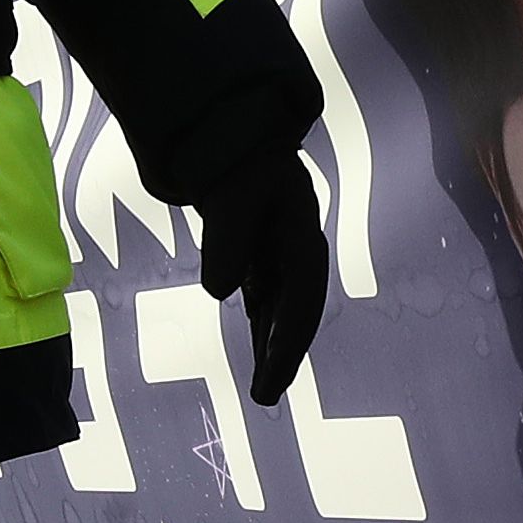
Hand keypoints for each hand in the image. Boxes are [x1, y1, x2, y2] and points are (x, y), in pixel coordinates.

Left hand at [192, 156, 329, 408]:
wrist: (227, 125)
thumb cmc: (231, 155)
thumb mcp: (228, 190)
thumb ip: (226, 238)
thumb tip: (220, 290)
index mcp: (300, 226)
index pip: (302, 292)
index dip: (289, 336)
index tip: (272, 374)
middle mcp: (299, 241)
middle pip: (299, 305)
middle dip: (285, 352)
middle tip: (266, 397)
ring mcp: (283, 247)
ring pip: (284, 305)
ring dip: (274, 344)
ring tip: (264, 389)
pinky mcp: (263, 249)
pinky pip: (267, 295)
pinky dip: (263, 325)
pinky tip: (260, 350)